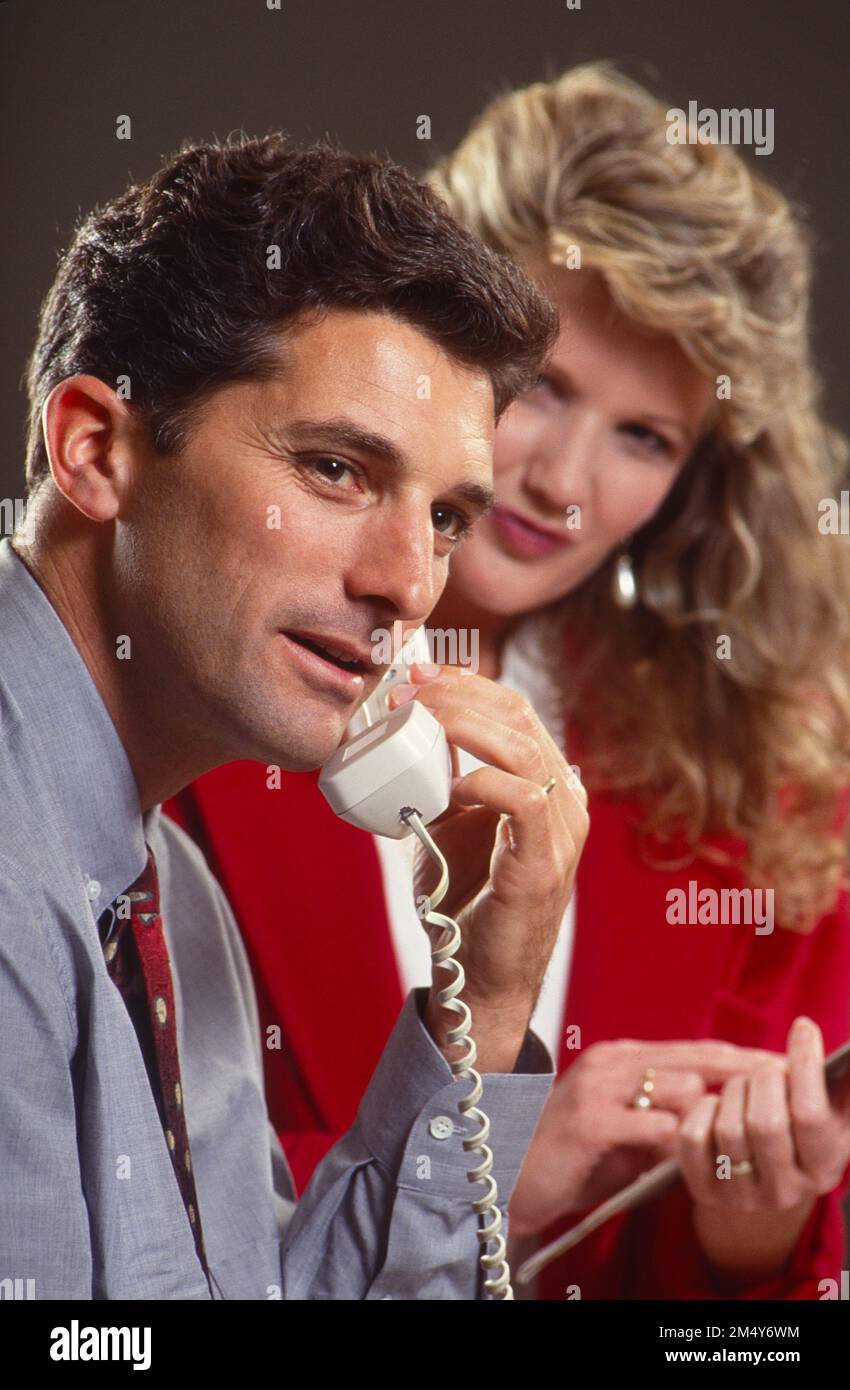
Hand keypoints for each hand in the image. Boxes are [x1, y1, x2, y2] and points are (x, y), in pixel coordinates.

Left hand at [387, 661, 588, 1072]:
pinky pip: (523, 800)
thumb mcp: (451, 822)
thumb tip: (396, 734)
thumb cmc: (467, 899)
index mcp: (548, 782)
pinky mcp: (544, 864)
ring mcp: (562, 831)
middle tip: (408, 692)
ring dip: (464, 726)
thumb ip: (440, 778)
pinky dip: (483, 781)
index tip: (418, 675)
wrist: (479, 976)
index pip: (515, 710)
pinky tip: (451, 783)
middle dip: (458, 695)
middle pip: (519, 718)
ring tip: (420, 722)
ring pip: (523, 749)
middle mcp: (565, 799)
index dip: (467, 684)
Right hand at [508, 1037, 773, 1236]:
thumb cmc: (571, 1156)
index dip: (740, 1058)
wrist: (509, 1173)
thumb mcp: (626, 1128)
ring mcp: (598, 1086)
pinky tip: (672, 1158)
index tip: (777, 1068)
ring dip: (700, 1122)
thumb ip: (666, 1114)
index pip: (695, 1049)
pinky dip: (672, 1143)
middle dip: (738, 1082)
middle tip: (769, 1099)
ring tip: (704, 1146)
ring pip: (680, 1089)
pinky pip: (654, 1126)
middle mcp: (612, 1061)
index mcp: (622, 1057)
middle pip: (696, 1060)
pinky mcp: (589, 1120)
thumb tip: (721, 1113)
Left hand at [678, 1016, 849, 1279]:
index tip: (803, 1027)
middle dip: (765, 1079)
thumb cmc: (805, 1131)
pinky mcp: (706, 1190)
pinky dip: (704, 1109)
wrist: (769, 1180)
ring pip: (728, 1128)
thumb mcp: (835, 1111)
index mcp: (824, 1169)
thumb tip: (838, 1045)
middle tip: (769, 1071)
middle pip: (765, 1123)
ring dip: (735, 1091)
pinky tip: (720, 1108)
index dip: (805, 1065)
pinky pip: (693, 1137)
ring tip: (747, 1090)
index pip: (811, 1115)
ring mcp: (743, 1196)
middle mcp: (785, 1191)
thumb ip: (841, 1081)